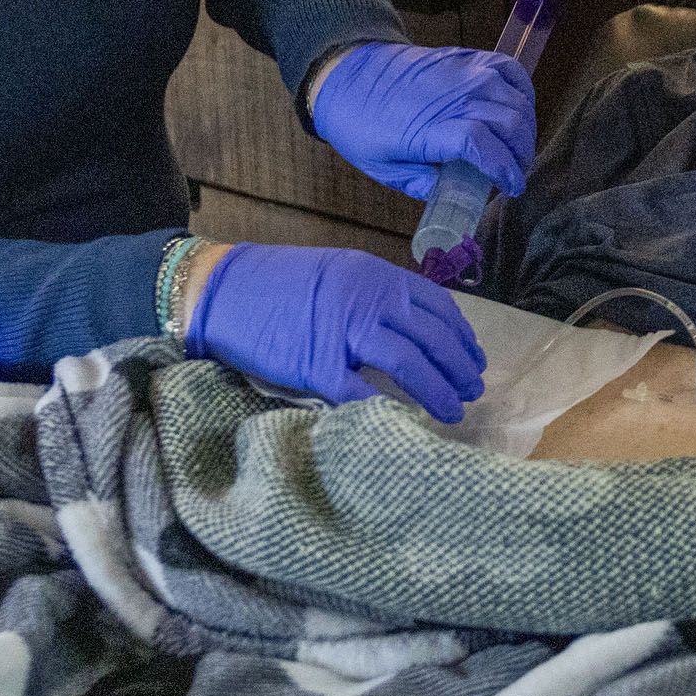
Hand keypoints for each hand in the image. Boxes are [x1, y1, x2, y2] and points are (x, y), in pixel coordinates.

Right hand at [185, 243, 487, 418]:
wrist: (222, 290)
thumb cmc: (277, 285)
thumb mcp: (338, 274)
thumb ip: (375, 295)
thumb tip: (413, 328)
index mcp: (375, 276)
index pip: (437, 307)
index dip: (461, 337)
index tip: (473, 359)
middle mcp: (367, 300)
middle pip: (432, 338)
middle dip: (459, 368)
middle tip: (472, 391)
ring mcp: (342, 333)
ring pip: (409, 365)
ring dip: (438, 391)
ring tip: (453, 410)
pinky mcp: (317, 366)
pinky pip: (363, 392)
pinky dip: (389, 408)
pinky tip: (406, 421)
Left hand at [308, 41, 537, 203]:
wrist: (349, 74)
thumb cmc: (362, 124)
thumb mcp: (385, 168)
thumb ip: (423, 184)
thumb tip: (456, 195)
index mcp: (430, 128)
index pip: (483, 145)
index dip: (505, 169)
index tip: (511, 187)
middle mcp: (455, 96)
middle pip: (510, 123)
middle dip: (520, 154)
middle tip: (513, 173)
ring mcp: (465, 72)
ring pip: (517, 100)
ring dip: (525, 128)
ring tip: (516, 148)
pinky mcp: (468, 57)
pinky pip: (510, 70)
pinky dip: (523, 91)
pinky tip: (518, 111)